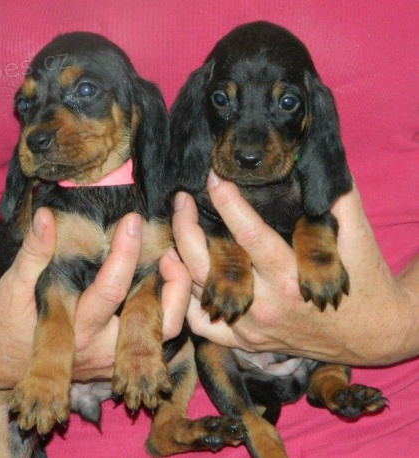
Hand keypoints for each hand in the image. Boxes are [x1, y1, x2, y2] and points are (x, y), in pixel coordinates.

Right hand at [0, 209, 190, 388]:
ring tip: (171, 261)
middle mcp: (102, 348)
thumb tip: (47, 216)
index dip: (125, 253)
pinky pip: (156, 334)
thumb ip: (33, 252)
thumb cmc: (4, 322)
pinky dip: (167, 305)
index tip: (133, 220)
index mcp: (75, 329)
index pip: (111, 289)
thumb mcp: (12, 286)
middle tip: (170, 248)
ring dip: (177, 296)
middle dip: (173, 281)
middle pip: (158, 322)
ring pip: (166, 332)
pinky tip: (163, 279)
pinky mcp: (119, 358)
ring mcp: (115, 357)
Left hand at [173, 172, 417, 365]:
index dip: (227, 202)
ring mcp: (251, 326)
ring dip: (179, 258)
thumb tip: (310, 163)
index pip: (248, 234)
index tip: (212, 177)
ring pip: (199, 292)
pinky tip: (181, 272)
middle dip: (187, 227)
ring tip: (176, 228)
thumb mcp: (357, 236)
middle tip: (181, 200)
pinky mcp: (246, 340)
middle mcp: (265, 304)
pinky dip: (185, 300)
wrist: (372, 333)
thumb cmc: (364, 281)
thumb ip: (335, 199)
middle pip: (210, 265)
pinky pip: (202, 324)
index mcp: (292, 276)